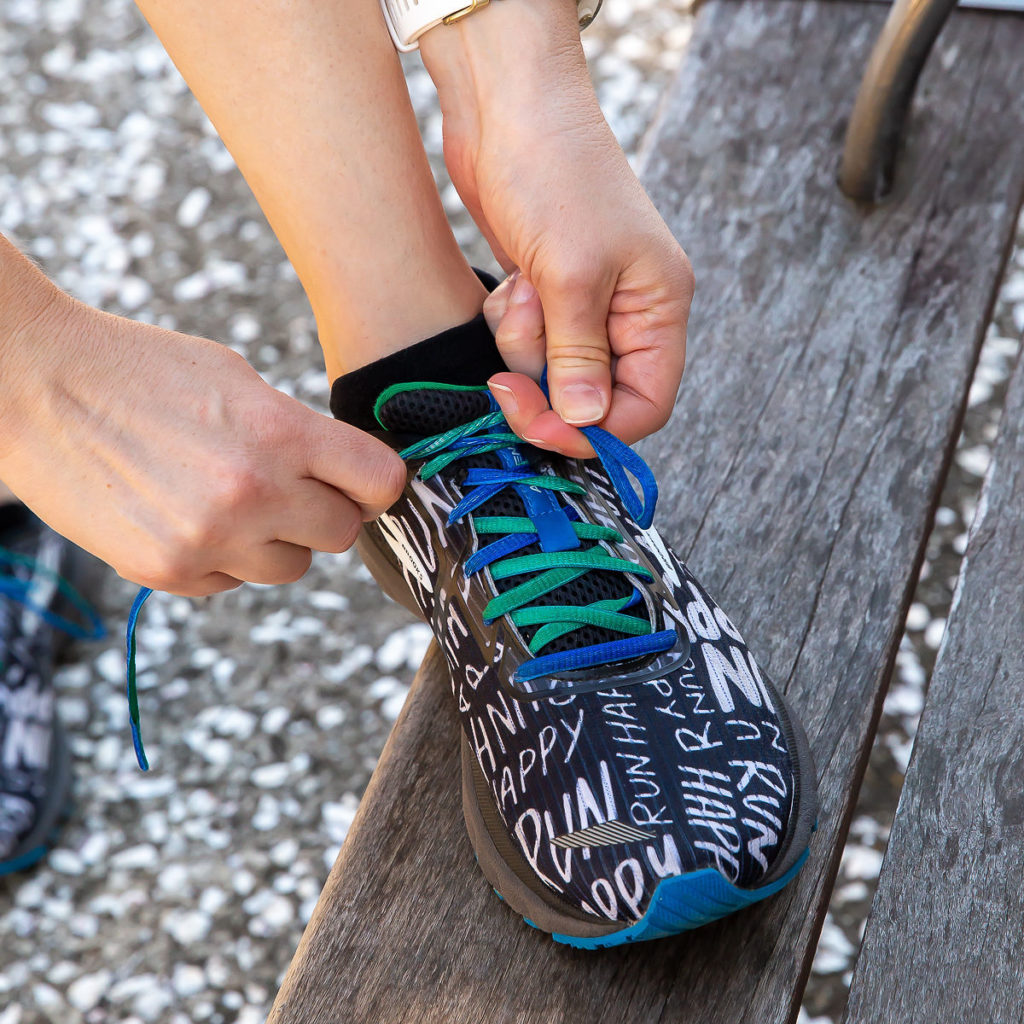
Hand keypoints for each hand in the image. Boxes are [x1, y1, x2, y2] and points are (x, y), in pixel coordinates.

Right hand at [0, 256, 404, 595]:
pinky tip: (188, 516)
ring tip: (233, 502)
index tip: (362, 481)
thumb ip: (299, 432)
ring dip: (276, 541)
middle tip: (292, 489)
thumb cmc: (142, 370)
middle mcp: (253, 492)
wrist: (35, 386)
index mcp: (281, 431)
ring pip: (291, 567)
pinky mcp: (167, 570)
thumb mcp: (237, 379)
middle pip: (342, 533)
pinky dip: (224, 559)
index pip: (382, 481)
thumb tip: (346, 474)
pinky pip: (232, 582)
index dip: (376, 483)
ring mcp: (209, 539)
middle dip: (325, 512)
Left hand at [420, 0, 693, 456]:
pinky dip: (509, 323)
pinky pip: (524, 343)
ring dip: (523, 347)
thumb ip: (579, 358)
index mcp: (658, 309)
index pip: (644, 406)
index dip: (594, 432)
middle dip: (546, 389)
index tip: (540, 429)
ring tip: (522, 291)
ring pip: (550, 372)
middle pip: (591, 396)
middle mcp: (628, 313)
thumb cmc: (554, 173)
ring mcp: (584, 303)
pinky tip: (511, 281)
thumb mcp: (572, 274)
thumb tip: (586, 423)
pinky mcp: (546, 294)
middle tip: (506, 378)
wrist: (507, 107)